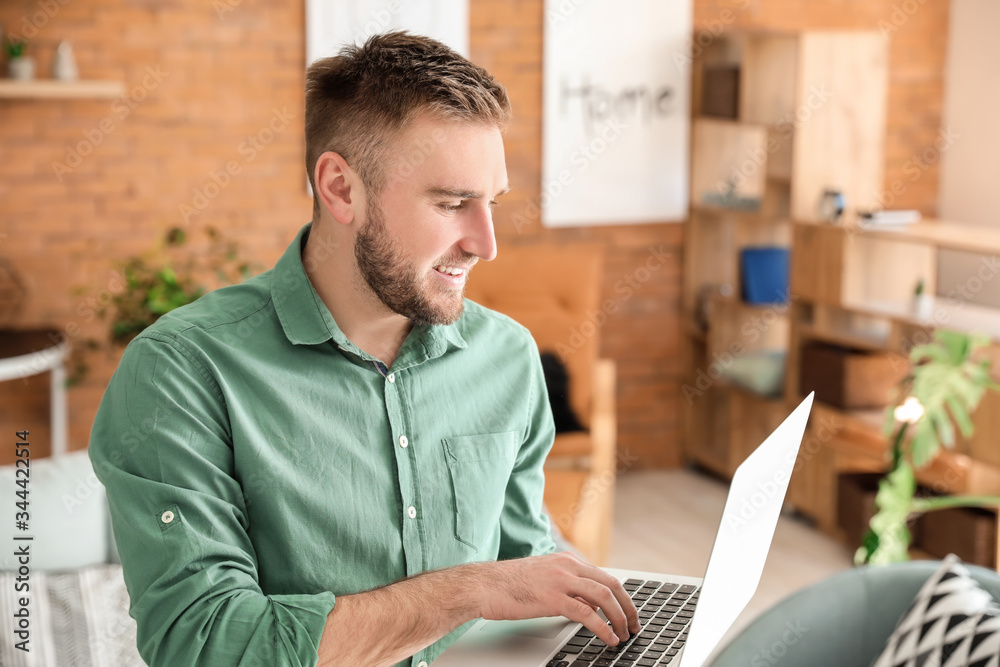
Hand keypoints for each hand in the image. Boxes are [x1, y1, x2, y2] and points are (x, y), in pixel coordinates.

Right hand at [472, 551, 640, 645]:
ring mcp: (561, 580)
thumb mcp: (545, 579)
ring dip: (619, 618)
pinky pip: (587, 614)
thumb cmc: (509, 585)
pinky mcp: (553, 598)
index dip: (621, 596)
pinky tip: (608, 639)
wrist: (484, 585)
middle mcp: (567, 566)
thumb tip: (590, 607)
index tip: (628, 611)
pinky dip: (603, 628)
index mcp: (566, 560)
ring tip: (623, 635)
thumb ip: (569, 588)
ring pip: (604, 597)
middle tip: (634, 625)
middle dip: (628, 607)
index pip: (604, 576)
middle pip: (611, 584)